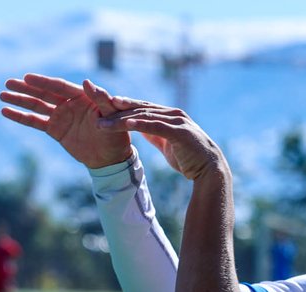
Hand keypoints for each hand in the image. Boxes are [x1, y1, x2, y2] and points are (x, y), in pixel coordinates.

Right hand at [0, 74, 132, 168]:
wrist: (111, 159)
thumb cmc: (116, 136)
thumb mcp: (112, 116)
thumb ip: (101, 100)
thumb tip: (87, 82)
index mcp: (82, 97)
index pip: (59, 86)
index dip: (43, 82)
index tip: (26, 77)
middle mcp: (69, 104)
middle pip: (44, 93)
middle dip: (26, 88)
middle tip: (8, 83)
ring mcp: (61, 116)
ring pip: (36, 106)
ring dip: (20, 100)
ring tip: (2, 95)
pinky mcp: (55, 130)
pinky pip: (35, 122)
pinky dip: (21, 117)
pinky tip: (6, 111)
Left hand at [95, 97, 226, 181]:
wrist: (210, 170)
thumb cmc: (190, 158)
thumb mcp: (167, 143)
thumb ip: (154, 133)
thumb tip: (138, 128)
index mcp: (170, 115)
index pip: (142, 107)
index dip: (123, 106)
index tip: (103, 107)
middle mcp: (174, 114)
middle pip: (140, 108)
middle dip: (117, 110)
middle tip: (96, 111)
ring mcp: (178, 122)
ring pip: (144, 116)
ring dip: (121, 119)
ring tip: (103, 123)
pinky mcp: (180, 132)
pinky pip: (155, 126)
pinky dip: (139, 124)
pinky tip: (124, 124)